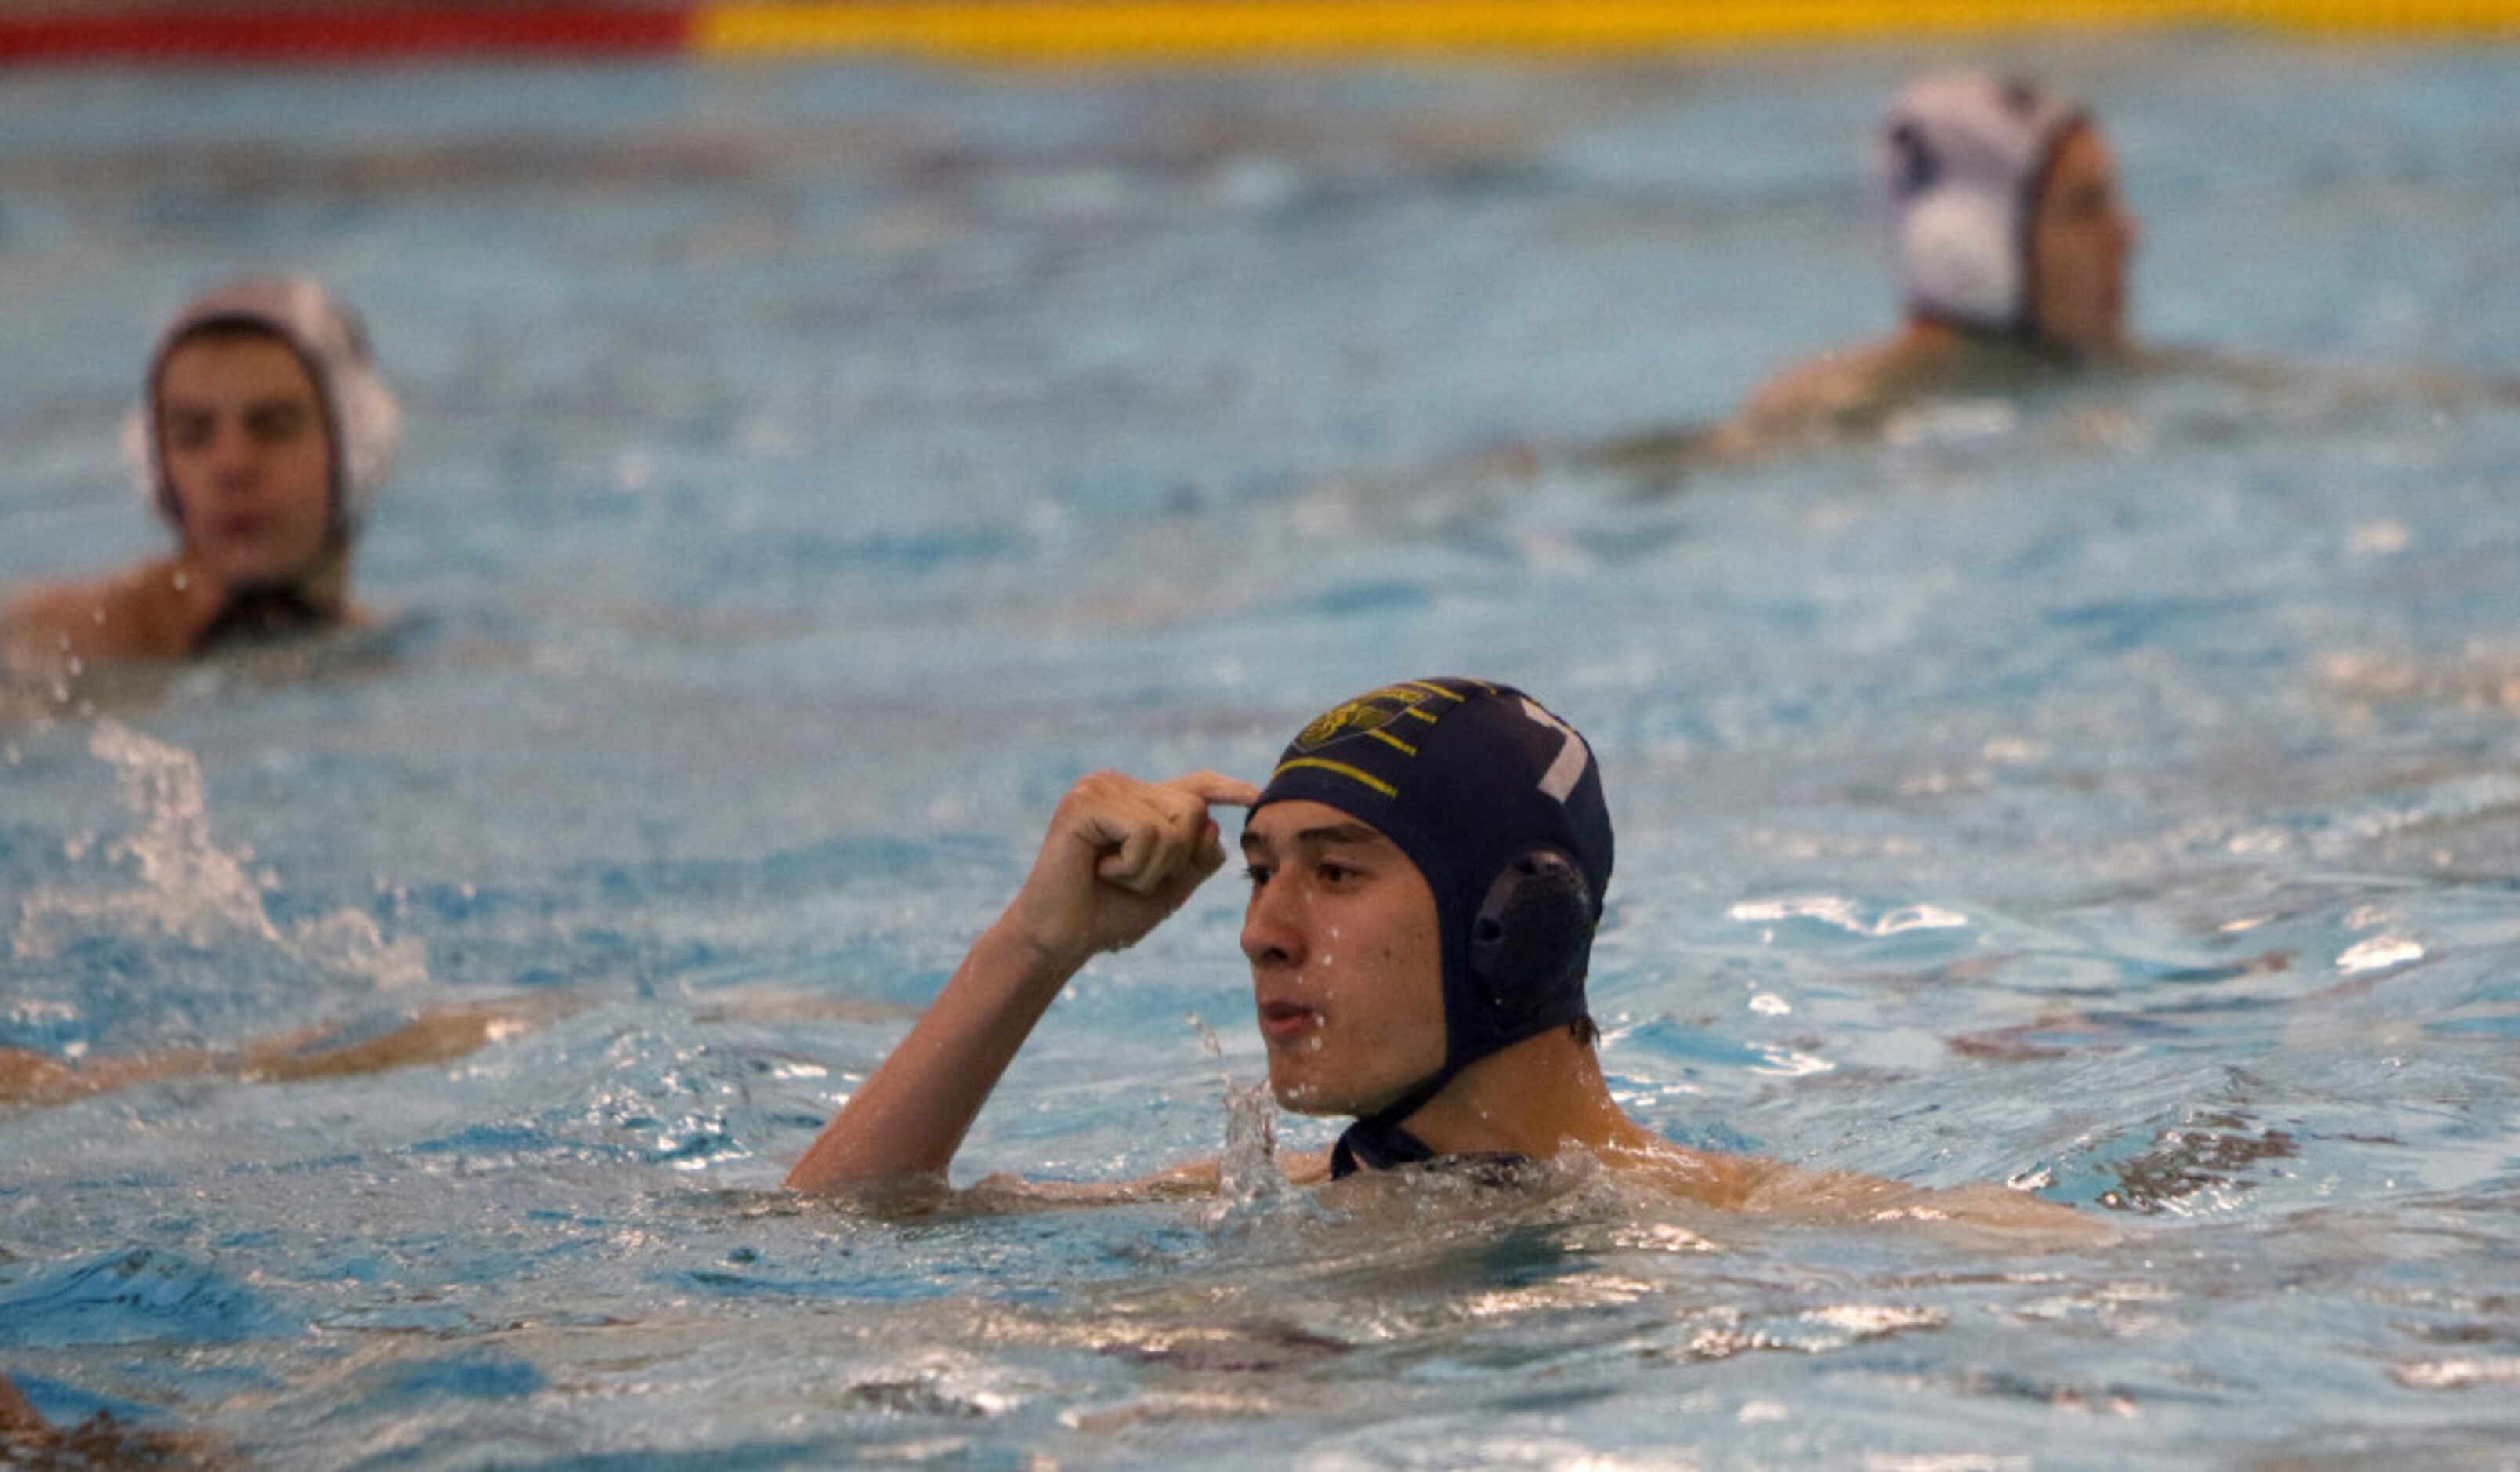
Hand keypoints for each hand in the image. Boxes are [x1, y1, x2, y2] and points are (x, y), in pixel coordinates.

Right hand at [1002, 770, 1259, 970]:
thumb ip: (1197, 858)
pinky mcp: (1085, 803)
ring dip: (1150, 869)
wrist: (1059, 940)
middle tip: (1128, 877)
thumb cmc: (1108, 914)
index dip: (1228, 789)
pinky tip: (1098, 871)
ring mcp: (1100, 788)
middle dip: (1176, 859)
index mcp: (1138, 801)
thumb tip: (1213, 824)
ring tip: (1111, 876)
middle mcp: (1119, 785)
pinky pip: (1145, 833)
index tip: (1258, 796)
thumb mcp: (1168, 888)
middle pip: (1193, 810)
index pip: (1194, 787)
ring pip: (1172, 825)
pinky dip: (1132, 866)